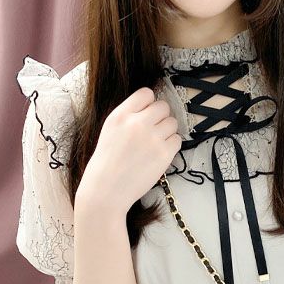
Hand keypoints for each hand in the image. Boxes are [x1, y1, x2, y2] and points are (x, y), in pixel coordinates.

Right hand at [80, 87, 181, 215]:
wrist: (106, 190)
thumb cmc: (107, 162)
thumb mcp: (110, 130)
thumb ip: (128, 116)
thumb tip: (151, 107)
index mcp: (120, 116)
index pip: (146, 93)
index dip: (149, 103)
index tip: (146, 114)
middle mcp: (137, 123)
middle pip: (163, 106)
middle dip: (160, 117)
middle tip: (153, 131)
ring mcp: (152, 138)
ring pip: (173, 122)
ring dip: (167, 131)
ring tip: (155, 143)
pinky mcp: (164, 154)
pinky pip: (177, 140)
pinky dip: (171, 145)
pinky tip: (159, 153)